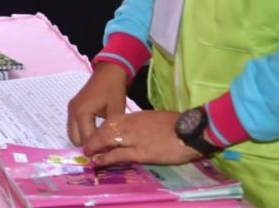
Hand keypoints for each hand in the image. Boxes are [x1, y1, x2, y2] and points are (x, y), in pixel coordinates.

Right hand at [67, 62, 128, 145]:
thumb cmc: (113, 90)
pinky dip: (82, 132)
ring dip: (84, 139)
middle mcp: (73, 112)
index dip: (97, 149)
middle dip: (88, 146)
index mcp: (82, 113)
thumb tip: (110, 149)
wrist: (108, 72)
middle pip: (75, 140)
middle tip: (103, 149)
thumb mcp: (116, 112)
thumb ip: (110, 131)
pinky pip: (74, 126)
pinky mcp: (73, 108)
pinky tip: (95, 133)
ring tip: (100, 142)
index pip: (86, 140)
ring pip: (72, 134)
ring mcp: (71, 109)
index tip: (107, 155)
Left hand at [83, 110, 201, 166]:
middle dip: (94, 137)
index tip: (96, 133)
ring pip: (108, 140)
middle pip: (105, 129)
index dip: (101, 128)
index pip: (112, 120)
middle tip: (86, 145)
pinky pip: (119, 155)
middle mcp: (132, 125)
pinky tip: (98, 161)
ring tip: (87, 153)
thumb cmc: (178, 124)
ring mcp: (135, 139)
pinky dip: (106, 158)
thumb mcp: (156, 118)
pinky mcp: (142, 153)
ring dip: (95, 147)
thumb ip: (143, 123)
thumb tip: (138, 129)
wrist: (191, 130)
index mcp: (137, 116)